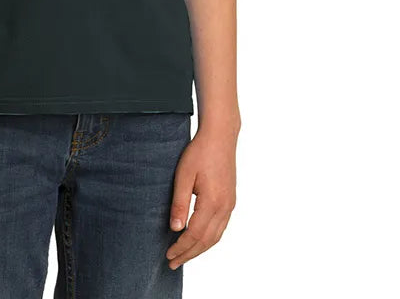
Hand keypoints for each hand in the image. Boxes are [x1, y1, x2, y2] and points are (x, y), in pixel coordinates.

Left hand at [165, 125, 237, 269]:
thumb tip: (175, 228)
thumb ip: (180, 203)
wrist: (220, 136)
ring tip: (184, 255)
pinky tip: (199, 240)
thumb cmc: (199, 152)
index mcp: (212, 202)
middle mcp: (224, 207)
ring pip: (215, 236)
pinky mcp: (230, 200)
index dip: (181, 247)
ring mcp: (230, 205)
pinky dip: (209, 239)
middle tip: (173, 263)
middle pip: (206, 240)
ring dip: (200, 249)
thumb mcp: (184, 175)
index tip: (168, 255)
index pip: (195, 234)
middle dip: (189, 253)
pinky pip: (221, 228)